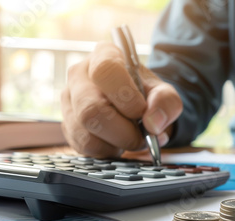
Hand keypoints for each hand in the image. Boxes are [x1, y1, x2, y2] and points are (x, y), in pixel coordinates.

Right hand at [61, 42, 182, 157]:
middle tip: (143, 137)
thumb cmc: (146, 96)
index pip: (105, 71)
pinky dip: (108, 150)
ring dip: (117, 143)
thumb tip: (152, 124)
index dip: (125, 97)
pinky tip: (118, 142)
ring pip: (86, 131)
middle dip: (124, 132)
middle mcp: (79, 75)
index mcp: (104, 56)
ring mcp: (69, 100)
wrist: (137, 109)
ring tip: (132, 138)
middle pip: (92, 109)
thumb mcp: (164, 94)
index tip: (141, 112)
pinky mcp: (68, 124)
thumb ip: (166, 103)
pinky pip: (85, 146)